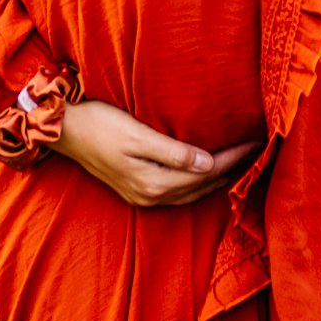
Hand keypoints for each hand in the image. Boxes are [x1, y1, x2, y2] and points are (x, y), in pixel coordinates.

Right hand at [50, 99, 259, 208]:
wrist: (63, 131)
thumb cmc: (101, 124)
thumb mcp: (138, 135)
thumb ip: (174, 153)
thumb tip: (209, 165)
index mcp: (154, 183)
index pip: (208, 172)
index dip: (234, 157)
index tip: (257, 141)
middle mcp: (151, 196)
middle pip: (203, 185)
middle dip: (232, 168)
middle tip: (257, 148)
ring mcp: (143, 196)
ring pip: (192, 192)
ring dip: (218, 178)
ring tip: (241, 160)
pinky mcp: (136, 189)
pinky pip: (178, 192)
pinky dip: (198, 183)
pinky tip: (207, 171)